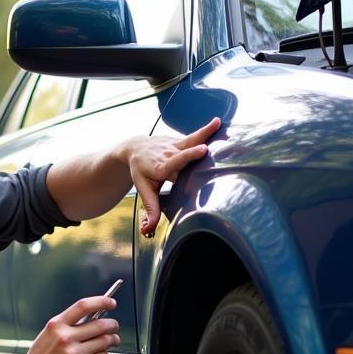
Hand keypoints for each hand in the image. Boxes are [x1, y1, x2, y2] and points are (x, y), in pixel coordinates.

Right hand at [16, 295, 120, 353]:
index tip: (110, 302)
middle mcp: (65, 338)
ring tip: (112, 341)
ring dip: (112, 341)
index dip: (101, 301)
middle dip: (112, 325)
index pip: (83, 306)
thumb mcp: (48, 335)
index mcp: (56, 325)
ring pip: (104, 342)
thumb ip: (68, 326)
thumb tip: (93, 317)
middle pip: (100, 325)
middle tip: (114, 327)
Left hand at [130, 116, 220, 236]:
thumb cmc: (141, 172)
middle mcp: (167, 154)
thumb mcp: (145, 191)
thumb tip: (148, 230)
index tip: (201, 150)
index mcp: (160, 167)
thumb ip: (150, 209)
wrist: (135, 148)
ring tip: (217, 125)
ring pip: (190, 140)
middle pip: (185, 155)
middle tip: (208, 150)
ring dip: (203, 134)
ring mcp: (173, 145)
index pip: (174, 162)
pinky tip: (217, 122)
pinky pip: (194, 135)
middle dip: (196, 154)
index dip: (187, 157)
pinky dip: (205, 130)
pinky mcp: (179, 140)